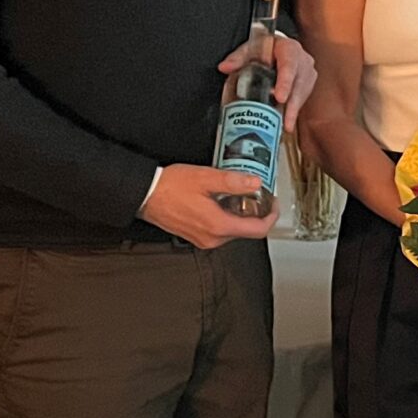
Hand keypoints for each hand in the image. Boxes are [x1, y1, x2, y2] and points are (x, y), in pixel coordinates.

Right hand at [141, 163, 281, 248]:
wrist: (144, 194)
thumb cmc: (169, 187)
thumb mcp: (206, 178)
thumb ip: (233, 182)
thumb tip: (255, 182)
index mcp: (218, 226)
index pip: (257, 230)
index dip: (271, 216)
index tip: (274, 204)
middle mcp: (212, 238)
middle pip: (246, 230)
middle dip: (255, 212)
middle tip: (256, 193)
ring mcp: (203, 239)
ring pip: (233, 230)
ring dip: (240, 214)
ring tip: (236, 193)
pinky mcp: (196, 236)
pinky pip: (220, 229)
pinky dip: (226, 216)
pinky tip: (220, 201)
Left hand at [221, 32, 316, 132]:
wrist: (276, 47)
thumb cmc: (264, 47)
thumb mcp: (250, 48)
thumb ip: (237, 58)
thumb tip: (224, 67)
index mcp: (289, 48)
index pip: (289, 64)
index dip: (285, 82)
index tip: (280, 97)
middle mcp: (302, 60)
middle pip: (299, 83)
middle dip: (292, 103)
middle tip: (286, 120)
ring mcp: (307, 73)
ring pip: (302, 93)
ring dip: (293, 110)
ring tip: (285, 125)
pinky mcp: (306, 85)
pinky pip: (301, 99)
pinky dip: (293, 110)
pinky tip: (286, 122)